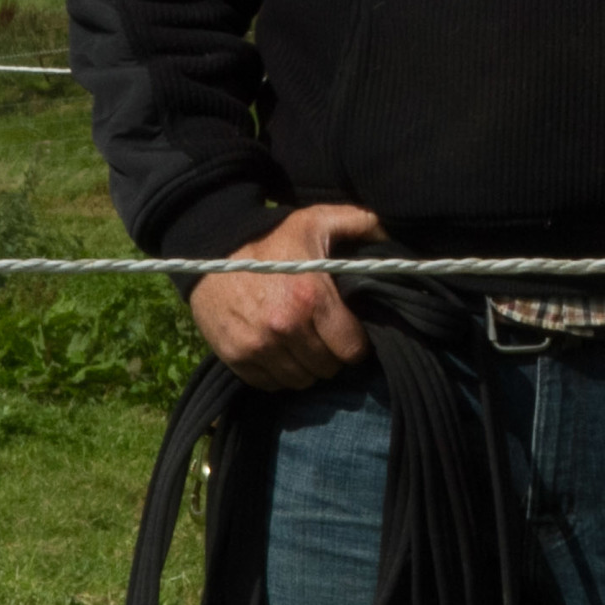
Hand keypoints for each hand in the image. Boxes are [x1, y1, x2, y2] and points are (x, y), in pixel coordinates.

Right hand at [186, 203, 383, 389]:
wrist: (212, 249)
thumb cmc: (273, 237)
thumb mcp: (318, 220)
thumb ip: (361, 223)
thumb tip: (392, 234)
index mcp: (312, 298)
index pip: (351, 349)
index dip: (357, 344)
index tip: (353, 333)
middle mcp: (285, 328)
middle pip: (327, 367)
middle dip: (333, 355)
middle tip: (329, 337)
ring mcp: (258, 347)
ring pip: (300, 381)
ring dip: (308, 367)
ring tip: (307, 345)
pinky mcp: (236, 357)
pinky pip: (269, 384)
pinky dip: (280, 374)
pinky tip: (283, 352)